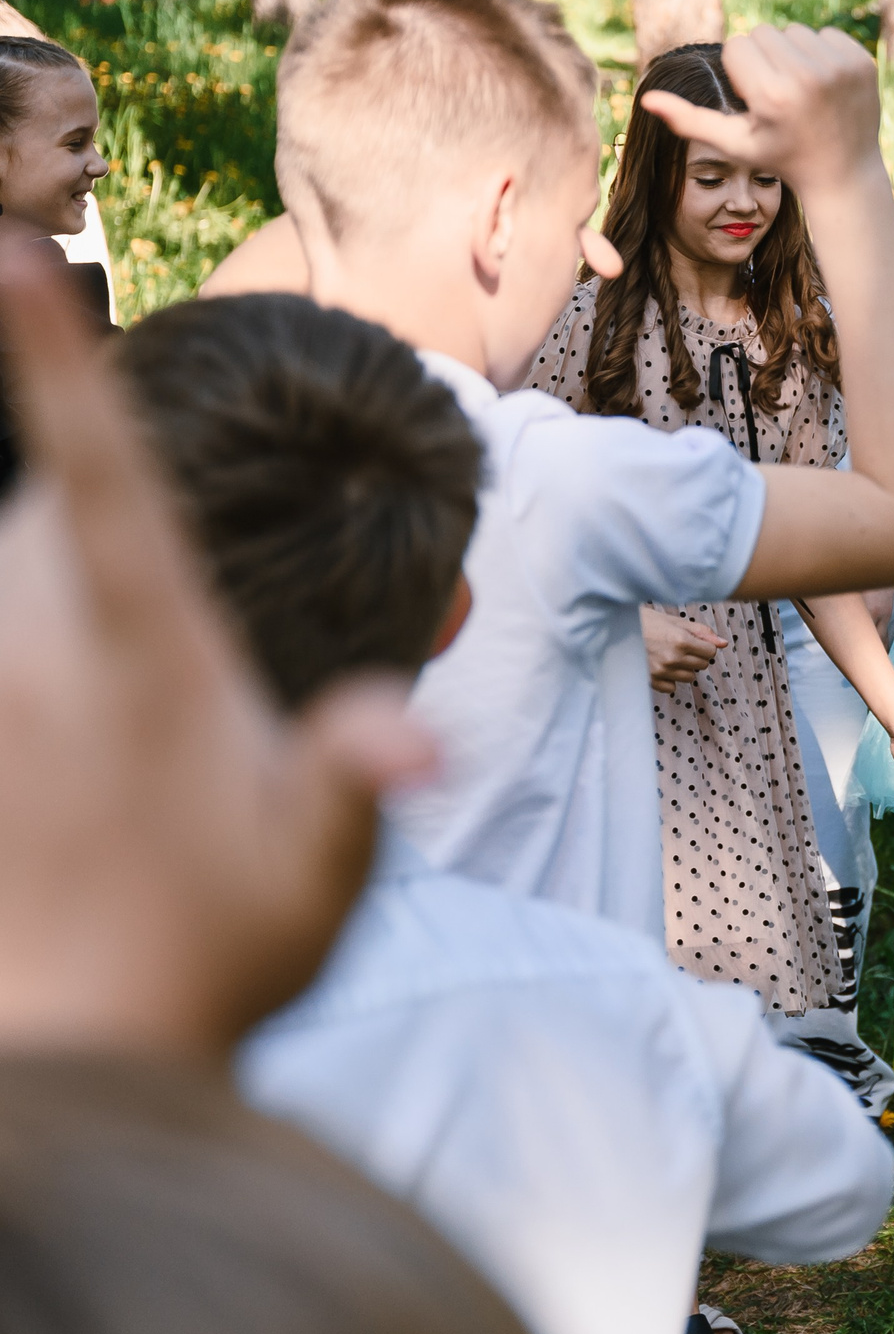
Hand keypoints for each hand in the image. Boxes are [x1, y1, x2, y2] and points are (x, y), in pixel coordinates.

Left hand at [0, 250, 433, 1060]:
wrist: (71, 1074)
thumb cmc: (213, 966)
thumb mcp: (322, 878)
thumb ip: (358, 782)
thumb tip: (413, 739)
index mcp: (149, 664)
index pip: (103, 482)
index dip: (58, 368)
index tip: (12, 259)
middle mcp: (39, 666)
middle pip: (29, 519)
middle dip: (70, 515)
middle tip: (145, 632)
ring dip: (34, 590)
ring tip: (100, 711)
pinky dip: (20, 640)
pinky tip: (56, 720)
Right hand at [638, 23, 880, 192]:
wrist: (844, 173)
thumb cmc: (781, 158)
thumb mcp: (734, 144)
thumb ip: (689, 122)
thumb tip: (646, 99)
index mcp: (773, 95)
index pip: (737, 46)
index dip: (742, 73)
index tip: (758, 100)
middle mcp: (808, 77)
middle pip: (764, 33)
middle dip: (765, 60)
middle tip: (781, 97)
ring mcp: (840, 68)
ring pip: (794, 31)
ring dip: (793, 55)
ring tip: (803, 93)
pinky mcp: (862, 62)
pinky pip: (826, 34)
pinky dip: (822, 54)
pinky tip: (827, 88)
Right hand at [642, 606, 724, 690]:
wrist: (614, 630)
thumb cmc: (645, 621)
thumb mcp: (674, 621)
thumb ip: (701, 632)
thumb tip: (724, 643)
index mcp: (681, 640)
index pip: (711, 652)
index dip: (705, 646)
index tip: (695, 641)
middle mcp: (673, 658)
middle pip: (702, 665)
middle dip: (696, 656)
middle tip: (680, 646)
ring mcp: (661, 672)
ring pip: (690, 677)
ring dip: (684, 668)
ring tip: (669, 655)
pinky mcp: (651, 681)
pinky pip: (672, 688)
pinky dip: (670, 679)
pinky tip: (660, 666)